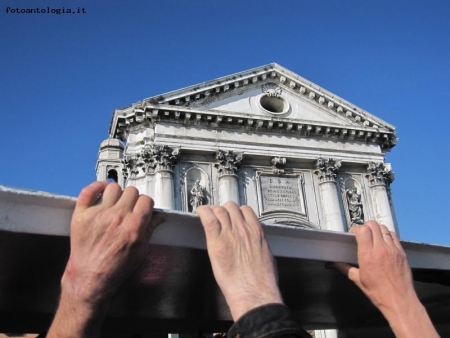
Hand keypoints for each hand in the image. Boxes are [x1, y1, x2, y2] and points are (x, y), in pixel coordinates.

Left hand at [48, 182, 159, 337]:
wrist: (90, 278)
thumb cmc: (115, 269)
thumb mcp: (141, 251)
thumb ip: (150, 230)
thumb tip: (159, 217)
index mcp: (134, 226)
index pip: (146, 200)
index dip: (146, 205)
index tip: (143, 208)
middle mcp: (117, 217)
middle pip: (131, 191)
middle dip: (133, 199)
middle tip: (129, 207)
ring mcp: (98, 214)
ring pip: (113, 188)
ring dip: (117, 194)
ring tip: (115, 202)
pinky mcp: (82, 215)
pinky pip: (89, 190)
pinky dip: (96, 187)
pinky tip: (101, 191)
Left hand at [197, 202, 282, 320]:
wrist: (254, 292)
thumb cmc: (262, 280)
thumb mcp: (266, 255)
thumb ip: (258, 244)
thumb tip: (255, 243)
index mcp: (256, 232)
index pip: (245, 210)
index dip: (237, 211)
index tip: (233, 214)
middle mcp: (243, 229)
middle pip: (231, 207)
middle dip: (224, 210)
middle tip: (219, 216)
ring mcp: (229, 234)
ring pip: (219, 210)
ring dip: (214, 211)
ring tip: (209, 216)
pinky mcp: (216, 242)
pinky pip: (208, 219)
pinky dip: (203, 213)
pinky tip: (200, 213)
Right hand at [333, 221, 438, 337]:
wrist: (399, 300)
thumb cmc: (378, 292)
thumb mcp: (358, 280)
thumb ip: (345, 268)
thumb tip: (333, 264)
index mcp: (368, 255)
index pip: (363, 230)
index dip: (356, 229)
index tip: (353, 234)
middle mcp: (380, 249)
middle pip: (373, 226)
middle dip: (366, 226)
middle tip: (362, 233)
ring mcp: (393, 249)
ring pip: (384, 229)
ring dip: (377, 229)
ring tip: (373, 235)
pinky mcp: (402, 252)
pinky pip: (394, 236)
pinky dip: (387, 235)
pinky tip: (384, 241)